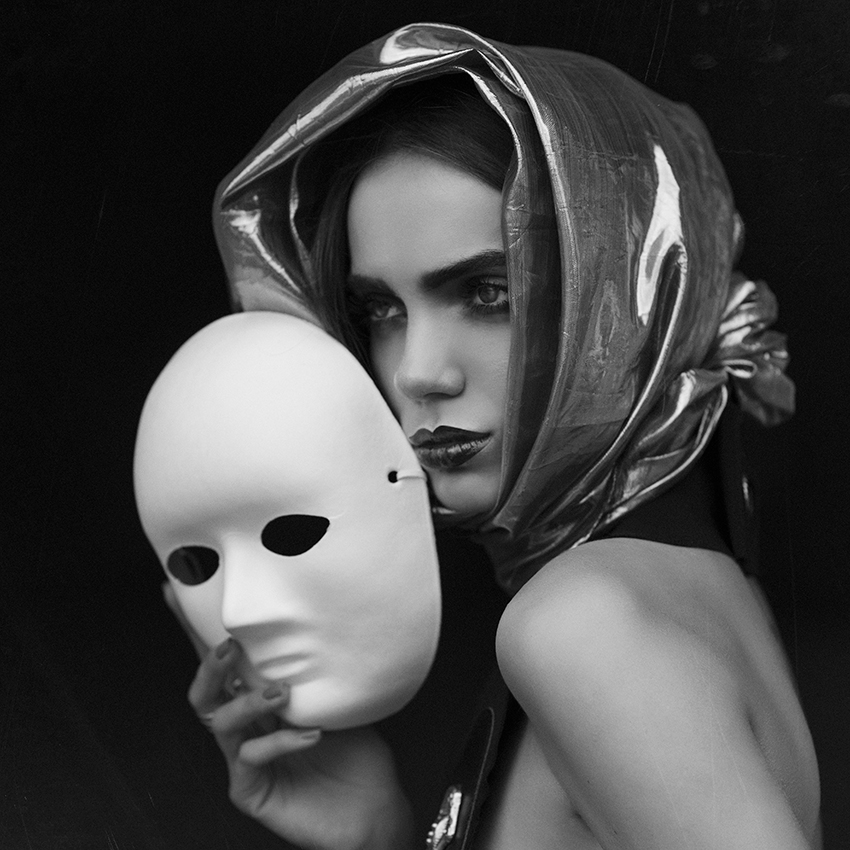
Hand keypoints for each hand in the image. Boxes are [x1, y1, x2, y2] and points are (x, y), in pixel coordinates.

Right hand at [187, 638, 413, 849]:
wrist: (375, 807)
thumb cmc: (359, 754)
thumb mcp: (339, 703)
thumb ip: (317, 676)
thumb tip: (314, 634)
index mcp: (264, 709)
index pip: (231, 676)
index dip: (217, 650)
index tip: (217, 618)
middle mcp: (248, 732)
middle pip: (208, 697)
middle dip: (211, 670)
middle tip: (231, 649)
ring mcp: (245, 763)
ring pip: (221, 723)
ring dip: (248, 702)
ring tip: (282, 693)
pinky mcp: (249, 791)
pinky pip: (251, 758)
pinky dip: (280, 742)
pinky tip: (311, 735)